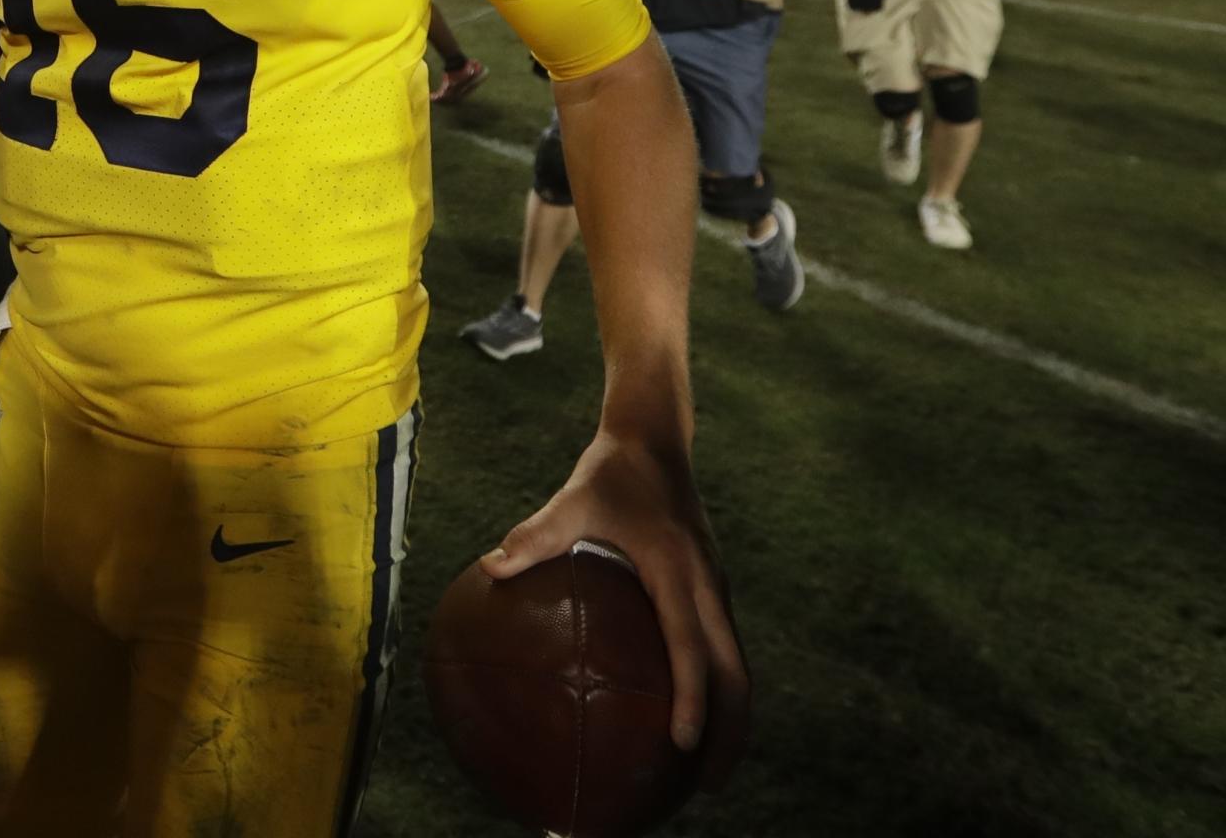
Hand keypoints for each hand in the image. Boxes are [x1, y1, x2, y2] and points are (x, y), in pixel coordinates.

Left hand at [484, 428, 748, 778]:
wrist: (656, 439)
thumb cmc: (611, 472)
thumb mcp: (572, 498)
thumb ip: (535, 536)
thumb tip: (490, 569)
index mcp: (678, 571)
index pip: (690, 646)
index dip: (692, 697)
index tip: (684, 744)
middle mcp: (707, 587)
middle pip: (734, 673)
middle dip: (729, 732)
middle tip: (707, 786)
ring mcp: (715, 589)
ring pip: (735, 666)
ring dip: (730, 716)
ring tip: (705, 771)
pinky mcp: (710, 590)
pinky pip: (720, 648)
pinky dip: (715, 687)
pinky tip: (685, 712)